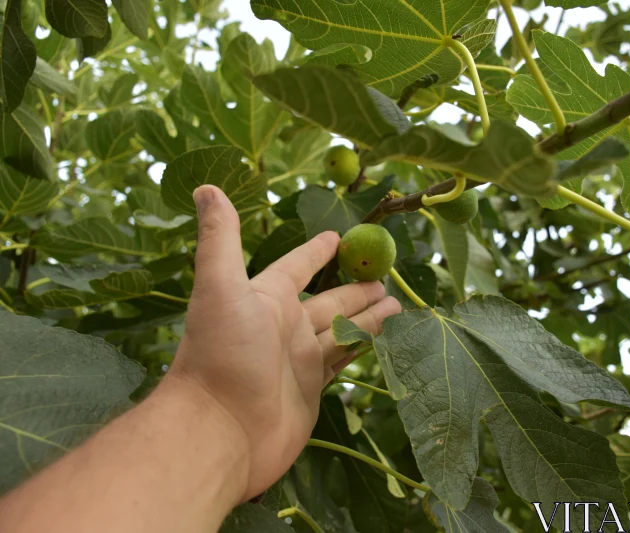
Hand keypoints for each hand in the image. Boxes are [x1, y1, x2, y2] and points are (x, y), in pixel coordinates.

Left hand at [168, 185, 399, 500]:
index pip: (297, 267)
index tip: (338, 236)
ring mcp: (299, 360)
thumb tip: (206, 187)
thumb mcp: (220, 287)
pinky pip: (344, 360)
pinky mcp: (312, 390)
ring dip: (368, 315)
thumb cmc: (221, 354)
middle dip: (356, 286)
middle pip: (330, 299)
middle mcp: (284, 326)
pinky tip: (384, 338)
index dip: (317, 252)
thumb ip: (221, 239)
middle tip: (384, 274)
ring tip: (397, 302)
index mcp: (265, 298)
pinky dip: (364, 347)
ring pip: (342, 329)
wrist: (220, 432)